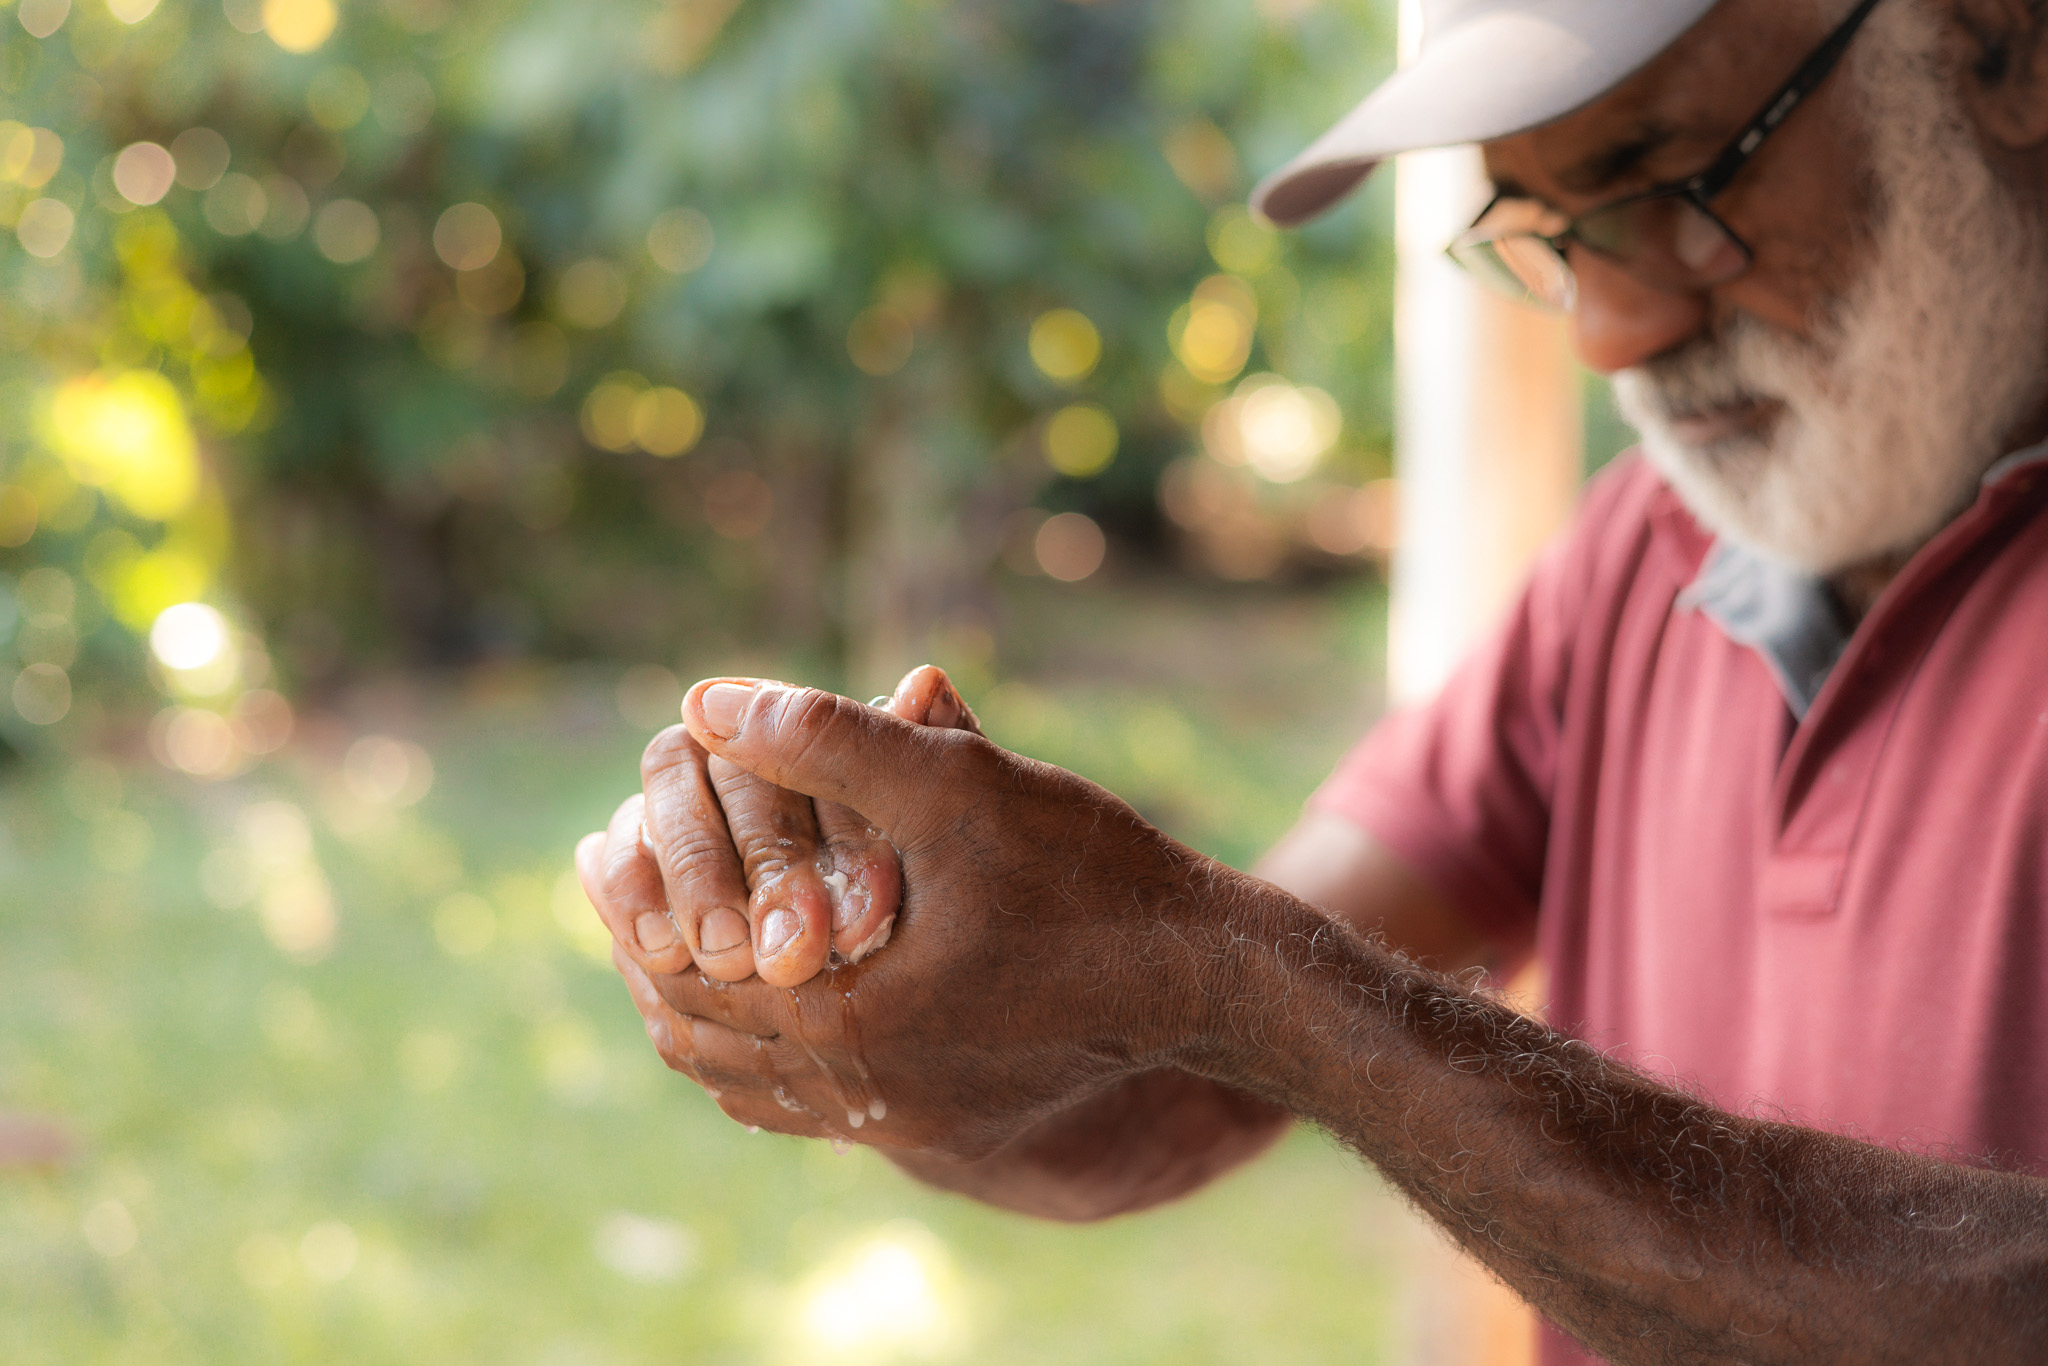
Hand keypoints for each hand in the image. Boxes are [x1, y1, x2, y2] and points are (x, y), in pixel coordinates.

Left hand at [610, 676, 1231, 1156]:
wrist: (1201, 975)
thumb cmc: (1088, 874)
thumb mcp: (957, 785)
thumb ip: (826, 738)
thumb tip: (703, 700)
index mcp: (847, 1021)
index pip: (684, 971)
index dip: (634, 904)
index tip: (606, 842)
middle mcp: (858, 1097)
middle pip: (696, 1036)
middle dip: (652, 955)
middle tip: (625, 885)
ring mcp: (897, 1125)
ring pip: (743, 1079)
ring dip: (700, 1004)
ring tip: (678, 929)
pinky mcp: (934, 1125)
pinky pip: (802, 1105)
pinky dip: (757, 1046)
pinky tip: (762, 987)